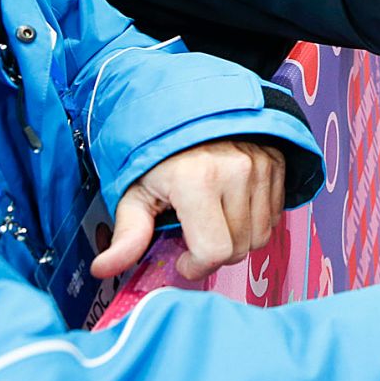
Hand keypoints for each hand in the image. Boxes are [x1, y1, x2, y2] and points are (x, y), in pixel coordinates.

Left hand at [91, 138, 286, 281]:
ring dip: (237, 238)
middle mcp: (235, 171)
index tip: (184, 259)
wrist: (190, 112)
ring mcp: (260, 166)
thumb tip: (103, 268)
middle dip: (215, 253)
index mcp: (197, 180)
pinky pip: (274, 216)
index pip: (214, 252)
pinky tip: (232, 207)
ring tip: (213, 220)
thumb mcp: (136, 194)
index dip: (196, 266)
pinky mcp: (276, 163)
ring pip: (260, 236)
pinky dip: (254, 221)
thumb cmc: (160, 155)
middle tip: (195, 235)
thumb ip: (128, 235)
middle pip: (238, 249)